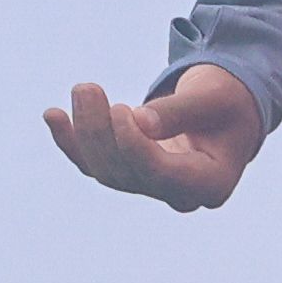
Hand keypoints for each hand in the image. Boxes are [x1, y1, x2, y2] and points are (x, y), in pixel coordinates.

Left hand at [44, 63, 263, 211]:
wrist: (228, 107)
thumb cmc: (227, 98)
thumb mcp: (212, 97)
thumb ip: (178, 111)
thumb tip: (137, 122)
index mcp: (212, 182)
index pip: (162, 174)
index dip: (134, 146)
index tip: (119, 109)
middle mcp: (182, 195)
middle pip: (128, 174)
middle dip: (100, 132)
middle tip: (87, 87)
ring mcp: (155, 188)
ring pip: (107, 171)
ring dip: (84, 132)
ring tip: (82, 89)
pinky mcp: (133, 174)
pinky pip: (96, 165)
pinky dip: (72, 141)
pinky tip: (52, 115)